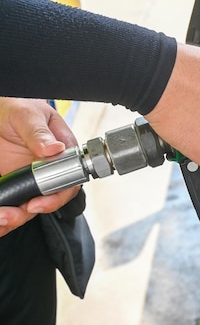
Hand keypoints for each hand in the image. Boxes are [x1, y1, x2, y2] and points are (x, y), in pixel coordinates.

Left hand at [0, 98, 80, 236]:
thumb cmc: (17, 105)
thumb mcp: (26, 114)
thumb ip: (38, 132)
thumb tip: (55, 149)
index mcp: (61, 152)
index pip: (69, 181)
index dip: (55, 196)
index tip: (36, 203)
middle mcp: (46, 169)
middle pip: (47, 200)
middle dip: (28, 212)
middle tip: (9, 215)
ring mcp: (27, 178)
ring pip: (25, 208)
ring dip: (12, 218)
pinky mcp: (10, 183)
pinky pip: (8, 204)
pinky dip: (1, 216)